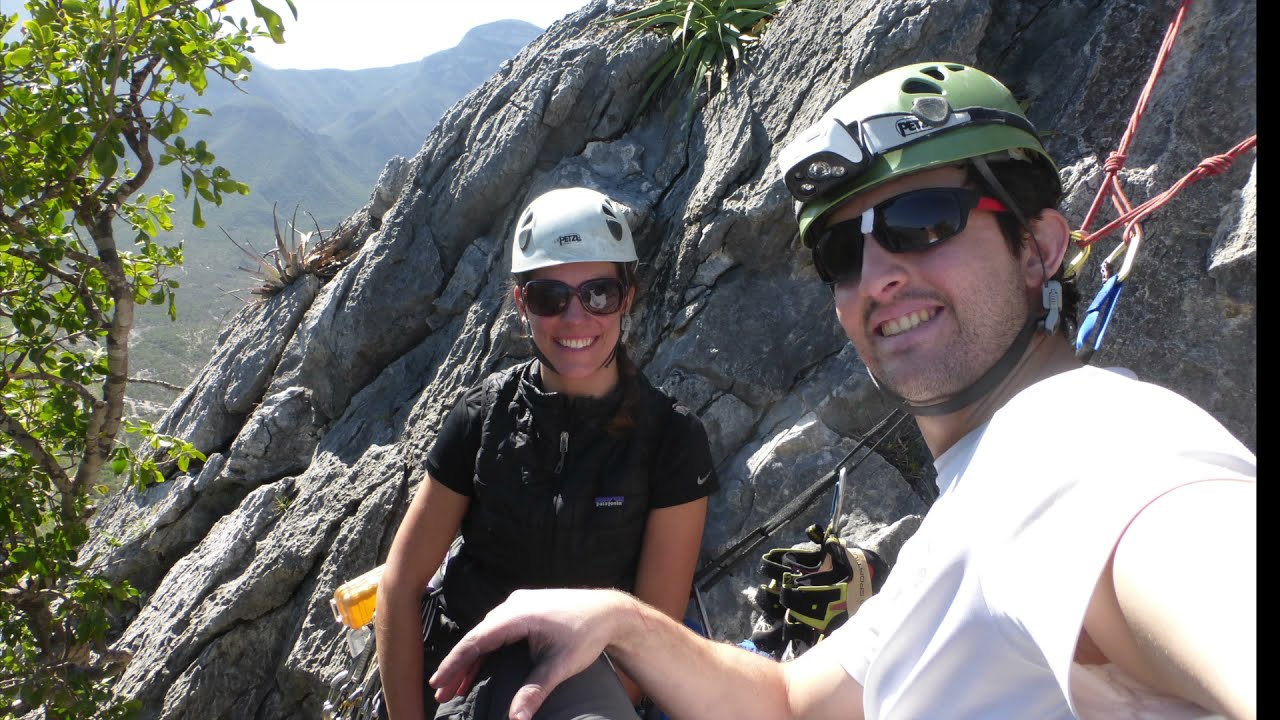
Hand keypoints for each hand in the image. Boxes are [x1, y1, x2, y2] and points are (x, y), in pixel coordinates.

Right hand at [429, 588, 634, 719]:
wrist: (609, 612)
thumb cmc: (586, 634)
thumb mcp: (560, 666)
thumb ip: (535, 691)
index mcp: (517, 615)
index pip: (476, 641)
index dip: (455, 663)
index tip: (438, 682)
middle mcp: (512, 605)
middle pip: (477, 638)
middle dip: (458, 667)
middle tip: (441, 693)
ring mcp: (518, 605)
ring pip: (486, 635)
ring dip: (471, 659)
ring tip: (455, 687)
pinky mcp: (524, 609)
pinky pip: (497, 630)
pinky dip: (486, 650)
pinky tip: (478, 668)